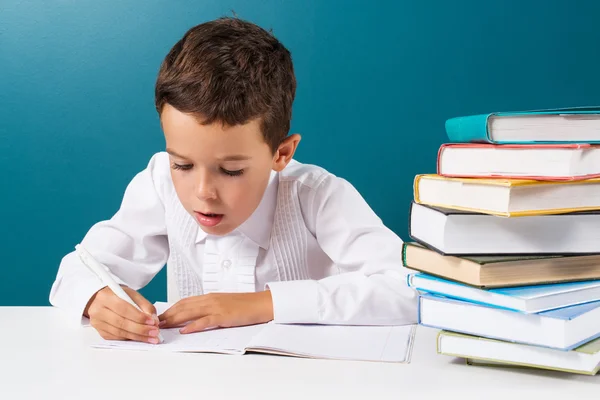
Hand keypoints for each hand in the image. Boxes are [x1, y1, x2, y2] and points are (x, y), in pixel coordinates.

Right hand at [84, 286, 160, 343]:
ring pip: (119, 332)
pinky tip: (140, 338)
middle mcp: (98, 310)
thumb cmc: (117, 296)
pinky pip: (117, 337)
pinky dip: (130, 338)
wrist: (101, 299)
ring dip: (137, 336)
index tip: (153, 322)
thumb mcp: (131, 294)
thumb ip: (144, 305)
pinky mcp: (100, 331)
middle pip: (121, 323)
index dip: (139, 317)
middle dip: (140, 329)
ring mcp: (97, 322)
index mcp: (105, 297)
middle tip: (155, 332)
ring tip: (151, 338)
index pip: (124, 308)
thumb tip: (153, 319)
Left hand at [158, 291, 273, 333]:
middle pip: (183, 306)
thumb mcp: (224, 304)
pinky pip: (205, 321)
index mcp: (210, 296)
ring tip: (163, 326)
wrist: (261, 303)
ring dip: (174, 320)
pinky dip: (193, 326)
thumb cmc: (245, 305)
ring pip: (190, 312)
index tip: (160, 316)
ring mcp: (216, 307)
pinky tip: (184, 330)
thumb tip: (196, 316)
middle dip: (167, 314)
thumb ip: (210, 307)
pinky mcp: (223, 316)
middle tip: (155, 323)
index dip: (171, 308)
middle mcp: (210, 299)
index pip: (185, 301)